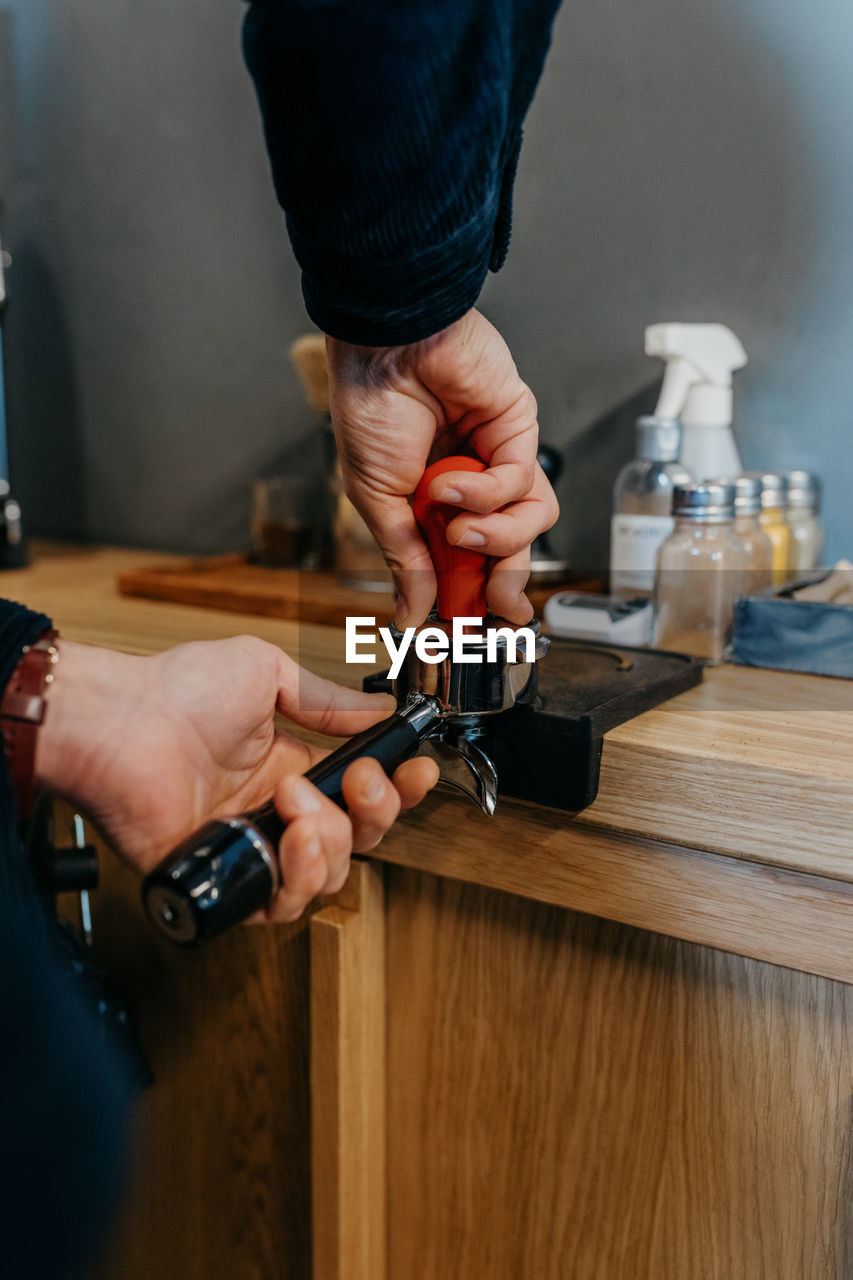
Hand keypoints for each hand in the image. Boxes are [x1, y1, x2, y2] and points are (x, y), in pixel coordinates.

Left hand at [35, 637, 437, 922]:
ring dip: (329, 839)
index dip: (397, 789)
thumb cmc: (174, 691)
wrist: (120, 722)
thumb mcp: (264, 673)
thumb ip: (326, 700)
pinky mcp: (223, 879)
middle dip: (375, 812)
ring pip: (329, 876)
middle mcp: (275, 813)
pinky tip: (288, 835)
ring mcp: (251, 848)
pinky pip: (281, 904)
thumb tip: (378, 712)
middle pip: (357, 840)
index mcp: (290, 767)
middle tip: (360, 781)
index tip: (418, 770)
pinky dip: (298, 875)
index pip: (360, 793)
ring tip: (296, 800)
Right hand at [326, 307, 558, 627]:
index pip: (467, 561)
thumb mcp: (376, 500)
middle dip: (500, 584)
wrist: (386, 345)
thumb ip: (404, 559)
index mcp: (433, 502)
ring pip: (530, 524)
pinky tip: (454, 484)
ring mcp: (498, 458)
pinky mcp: (519, 432)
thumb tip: (411, 614)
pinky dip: (488, 494)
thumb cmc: (369, 406)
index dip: (471, 596)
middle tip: (484, 604)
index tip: (464, 627)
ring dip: (494, 539)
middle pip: (509, 551)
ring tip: (458, 531)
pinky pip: (522, 486)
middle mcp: (472, 484)